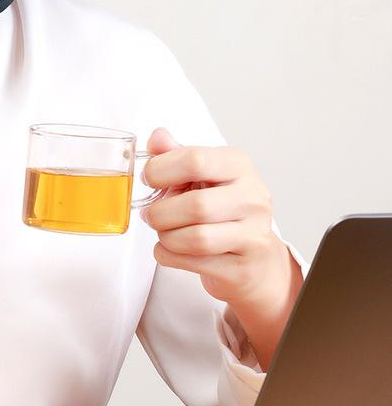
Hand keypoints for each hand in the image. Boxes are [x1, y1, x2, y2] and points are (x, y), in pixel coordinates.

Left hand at [139, 126, 290, 307]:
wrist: (256, 259)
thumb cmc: (224, 211)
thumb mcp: (204, 175)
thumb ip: (178, 154)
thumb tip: (157, 137)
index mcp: (239, 166)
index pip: (195, 160)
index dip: (161, 170)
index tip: (149, 179)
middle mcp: (252, 198)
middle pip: (196, 205)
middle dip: (161, 212)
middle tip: (151, 214)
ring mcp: (253, 235)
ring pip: (196, 238)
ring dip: (166, 236)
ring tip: (163, 231)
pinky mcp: (243, 268)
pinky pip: (194, 263)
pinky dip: (169, 256)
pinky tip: (170, 249)